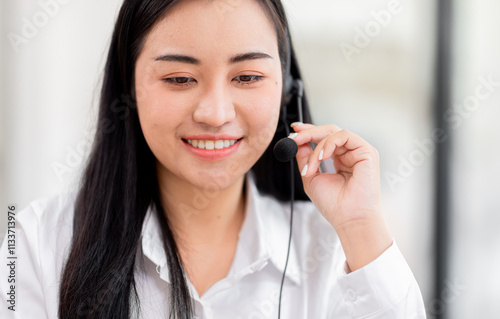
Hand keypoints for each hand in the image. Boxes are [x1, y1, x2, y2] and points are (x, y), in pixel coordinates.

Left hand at [291, 123, 391, 270]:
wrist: (349, 218)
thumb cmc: (334, 205)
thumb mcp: (311, 178)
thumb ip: (305, 159)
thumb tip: (296, 143)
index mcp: (340, 160)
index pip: (325, 139)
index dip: (309, 132)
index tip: (294, 131)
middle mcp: (351, 154)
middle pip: (329, 131)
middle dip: (309, 133)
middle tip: (295, 138)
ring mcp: (359, 152)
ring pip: (334, 133)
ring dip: (317, 145)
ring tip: (311, 165)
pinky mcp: (367, 152)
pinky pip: (344, 136)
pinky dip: (329, 143)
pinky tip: (321, 156)